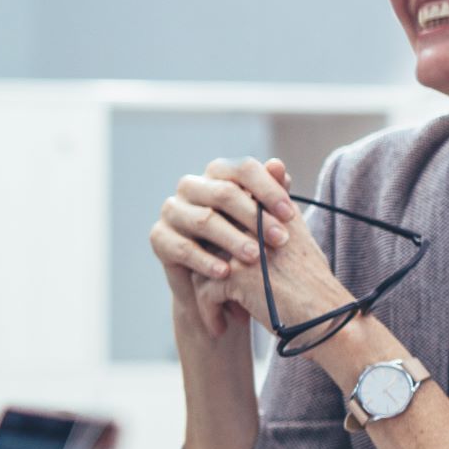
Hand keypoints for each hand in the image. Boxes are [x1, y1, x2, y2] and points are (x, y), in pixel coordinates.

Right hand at [150, 155, 303, 339]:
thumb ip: (270, 193)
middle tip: (280, 239)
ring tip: (256, 257)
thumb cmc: (242, 243)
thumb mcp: (260, 220)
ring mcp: (172, 211)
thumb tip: (277, 165)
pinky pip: (183, 248)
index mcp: (216, 174)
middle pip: (223, 193)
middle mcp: (190, 186)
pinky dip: (206, 261)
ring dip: (233, 239)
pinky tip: (226, 273)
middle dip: (255, 217)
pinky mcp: (159, 237)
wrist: (212, 283)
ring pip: (204, 220)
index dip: (268, 190)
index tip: (290, 215)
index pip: (242, 169)